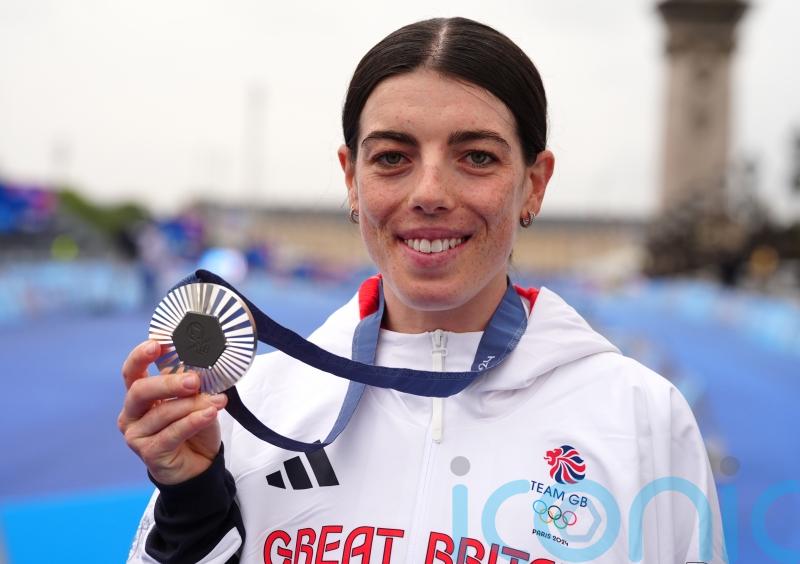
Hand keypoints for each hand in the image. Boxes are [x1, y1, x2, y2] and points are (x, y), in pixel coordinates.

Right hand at [117, 340, 227, 484]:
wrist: (199, 464)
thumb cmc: (194, 428)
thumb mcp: (196, 401)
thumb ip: (193, 387)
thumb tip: (201, 372)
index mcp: (140, 395)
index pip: (132, 371)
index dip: (140, 356)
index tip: (156, 344)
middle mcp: (132, 414)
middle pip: (140, 391)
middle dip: (168, 383)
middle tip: (193, 380)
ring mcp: (136, 435)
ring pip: (162, 413)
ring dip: (192, 405)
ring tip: (217, 401)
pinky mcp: (149, 453)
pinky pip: (172, 433)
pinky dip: (193, 421)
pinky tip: (210, 414)